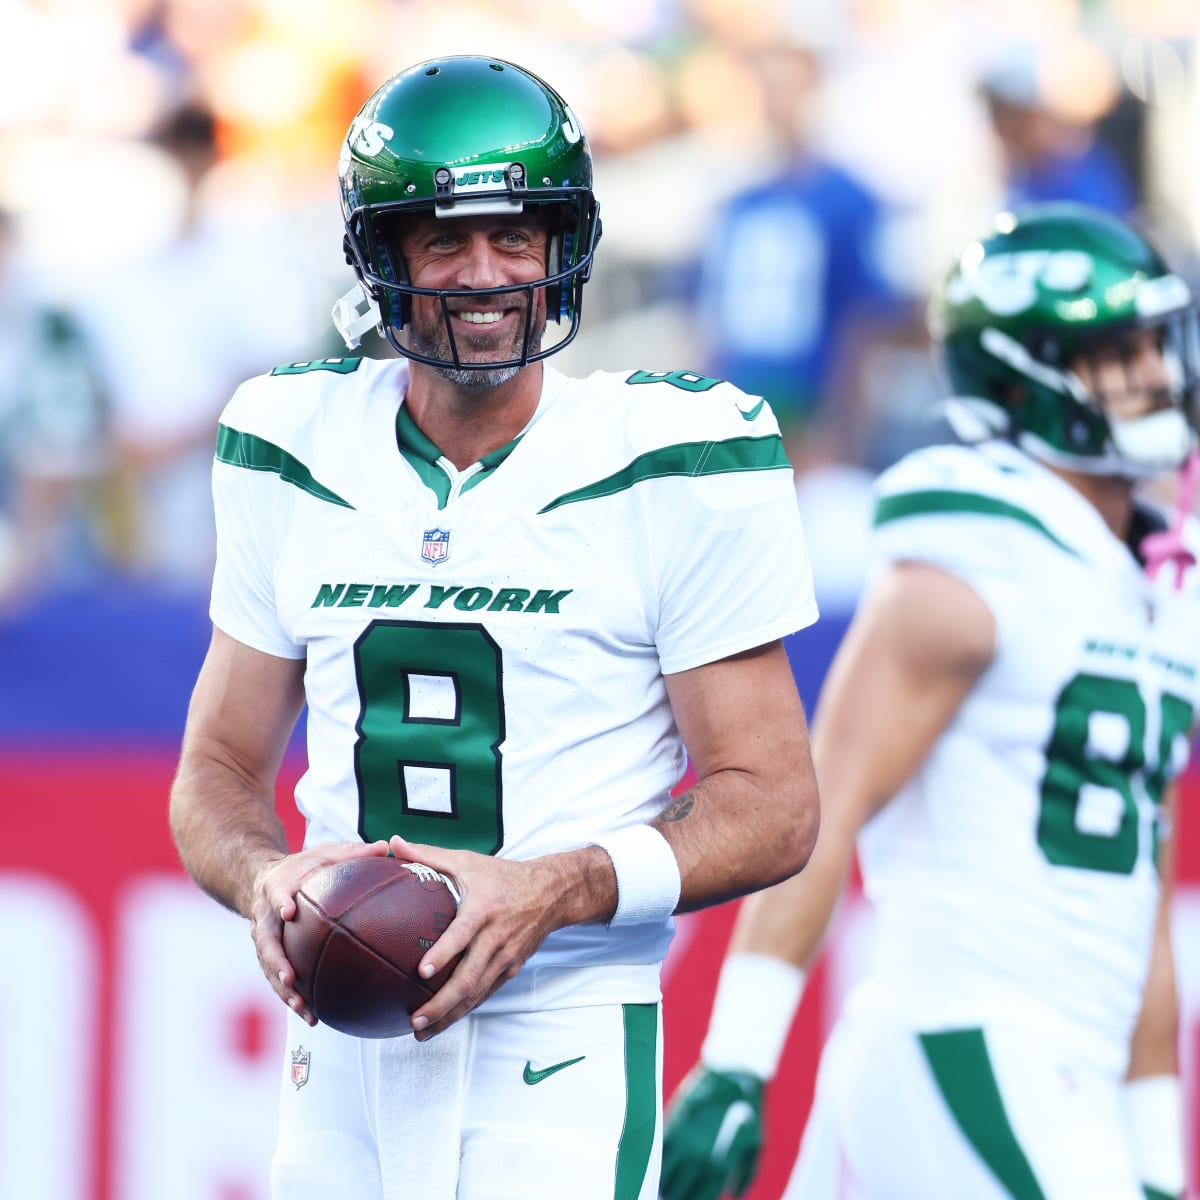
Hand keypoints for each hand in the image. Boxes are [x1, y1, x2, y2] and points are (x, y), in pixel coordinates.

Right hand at [249, 838, 389, 1023]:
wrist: (264, 880)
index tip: (288, 911)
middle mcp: (265, 916)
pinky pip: (279, 979)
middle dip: (276, 962)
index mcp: (277, 886)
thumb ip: (353, 851)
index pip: (276, 894)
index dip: (280, 902)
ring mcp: (264, 939)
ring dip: (283, 990)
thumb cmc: (304, 867)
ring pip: (269, 968)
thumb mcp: (326, 853)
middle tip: (290, 977)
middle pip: (266, 942)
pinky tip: (313, 1016)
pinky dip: (293, 997)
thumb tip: (388, 846)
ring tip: (303, 1007)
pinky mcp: (270, 956)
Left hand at [387, 834, 567, 1038]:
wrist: (551, 892)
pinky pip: (486, 993)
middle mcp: (496, 938)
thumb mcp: (468, 860)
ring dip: (450, 1016)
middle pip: (469, 978)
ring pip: (477, 994)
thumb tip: (392, 843)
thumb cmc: (503, 875)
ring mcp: (506, 957)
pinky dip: (465, 1010)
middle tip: (415, 1019)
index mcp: (484, 910)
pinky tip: (444, 1021)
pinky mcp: (511, 968)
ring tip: (421, 1031)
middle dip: (441, 1004)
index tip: (421, 972)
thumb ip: (428, 854)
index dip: (444, 954)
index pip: (463, 935)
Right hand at [660, 1065, 764, 1199]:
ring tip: (661, 1185)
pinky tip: (656, 1165)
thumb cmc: (749, 1111)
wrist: (734, 1074)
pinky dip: (654, 1162)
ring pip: (662, 1176)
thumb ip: (747, 1175)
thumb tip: (733, 1195)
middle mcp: (699, 1159)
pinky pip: (657, 1153)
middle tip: (672, 1195)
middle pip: (677, 1193)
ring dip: (661, 1184)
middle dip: (674, 1197)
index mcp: (719, 1168)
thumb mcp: (756, 1145)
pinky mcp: (672, 1124)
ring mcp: (683, 1142)